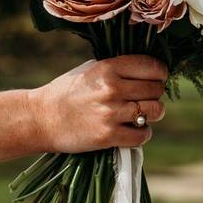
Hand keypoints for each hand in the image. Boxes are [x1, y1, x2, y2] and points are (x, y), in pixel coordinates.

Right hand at [27, 55, 168, 153]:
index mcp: (108, 68)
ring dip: (153, 114)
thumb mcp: (91, 69)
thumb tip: (151, 70)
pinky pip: (142, 135)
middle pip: (156, 89)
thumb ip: (119, 68)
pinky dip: (142, 134)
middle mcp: (111, 89)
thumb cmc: (68, 91)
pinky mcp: (108, 136)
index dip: (160, 72)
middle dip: (155, 94)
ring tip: (142, 114)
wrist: (41, 119)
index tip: (158, 77)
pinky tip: (133, 131)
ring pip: (155, 111)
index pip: (152, 66)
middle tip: (146, 98)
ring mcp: (110, 113)